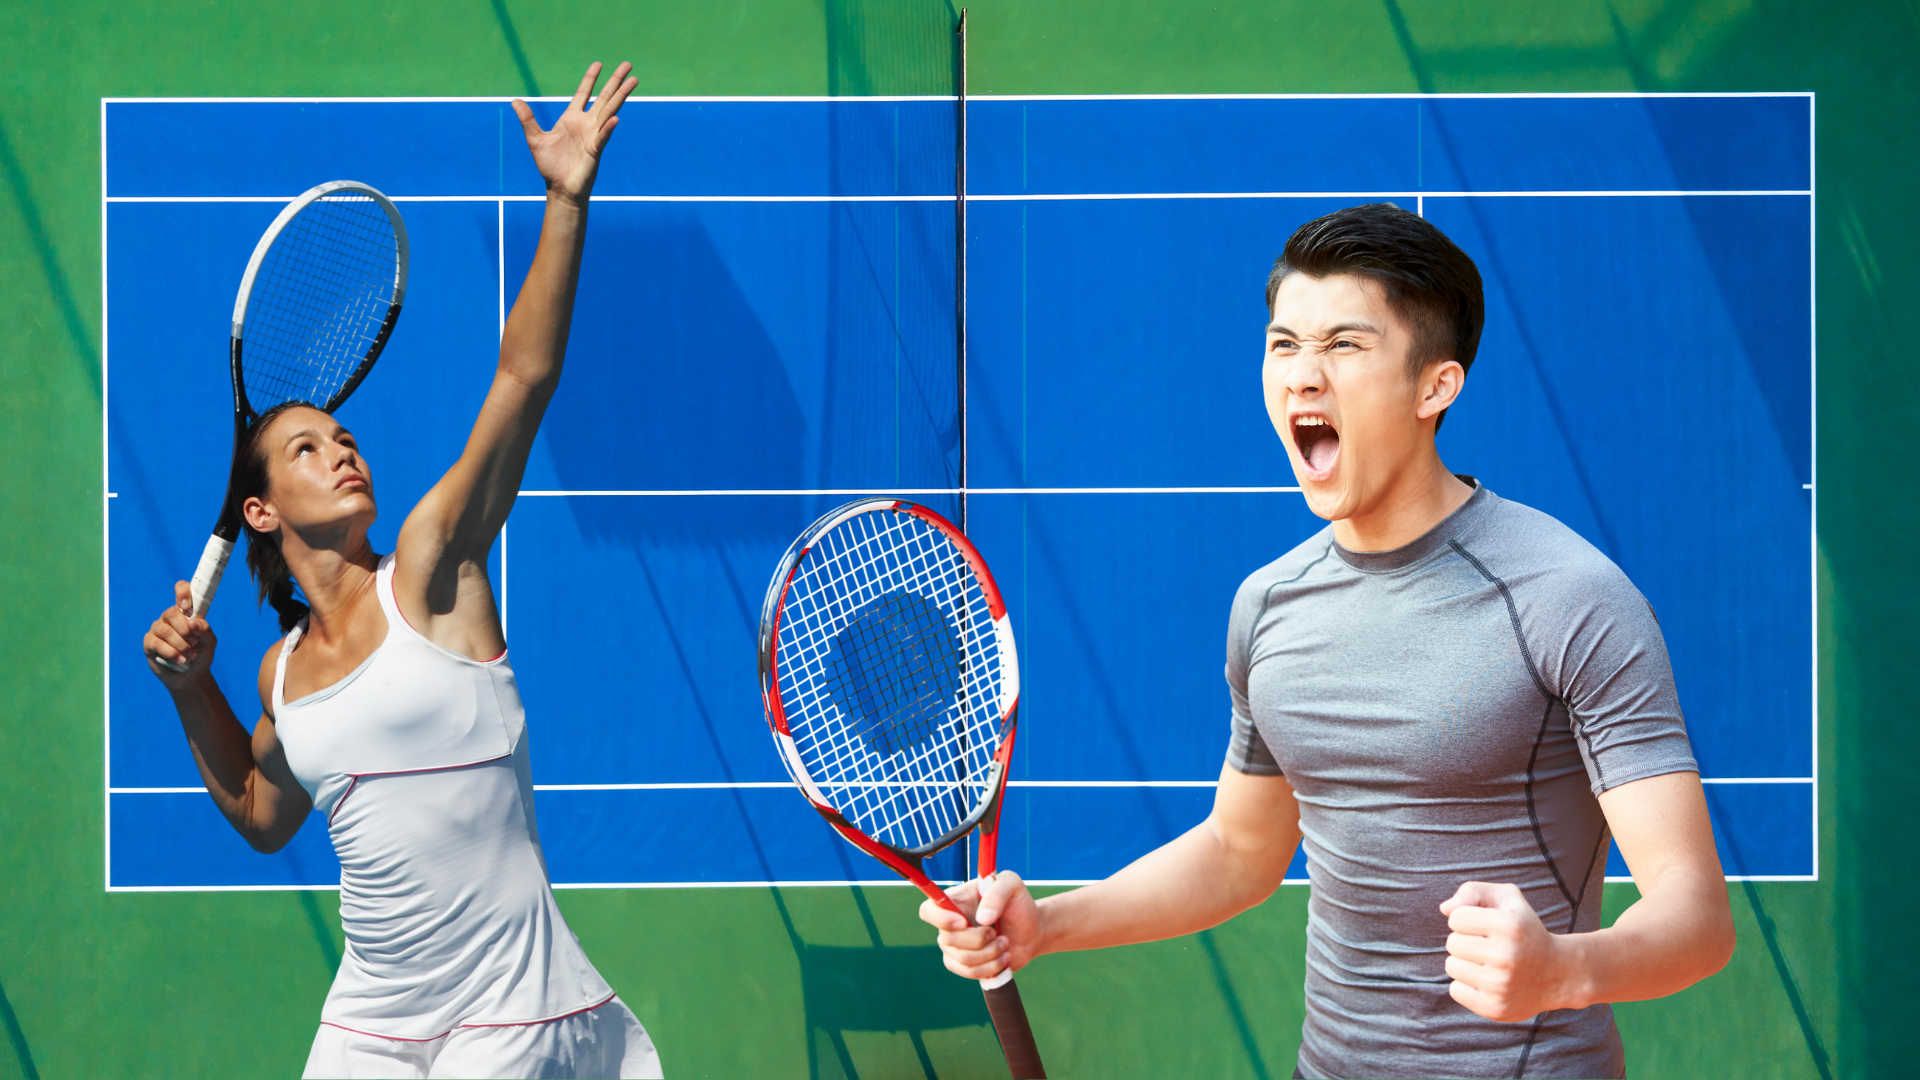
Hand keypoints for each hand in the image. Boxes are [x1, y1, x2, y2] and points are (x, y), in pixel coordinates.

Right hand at [145, 580, 215, 683]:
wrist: (191, 677)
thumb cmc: (201, 656)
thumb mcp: (210, 643)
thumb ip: (205, 630)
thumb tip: (193, 621)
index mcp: (185, 612)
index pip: (181, 590)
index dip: (183, 593)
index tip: (187, 606)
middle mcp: (169, 617)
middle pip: (172, 613)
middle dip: (185, 630)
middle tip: (194, 644)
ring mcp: (157, 629)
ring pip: (165, 630)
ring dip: (180, 645)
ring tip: (190, 656)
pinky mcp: (149, 643)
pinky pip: (157, 643)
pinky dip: (171, 653)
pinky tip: (181, 660)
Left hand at [511, 61, 638, 204]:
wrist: (559, 189)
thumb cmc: (550, 166)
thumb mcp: (535, 139)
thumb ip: (528, 120)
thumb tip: (514, 101)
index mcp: (572, 119)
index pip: (584, 93)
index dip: (591, 78)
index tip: (599, 64)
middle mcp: (586, 124)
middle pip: (604, 97)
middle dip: (615, 81)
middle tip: (628, 65)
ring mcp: (593, 136)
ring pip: (610, 111)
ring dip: (621, 96)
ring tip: (634, 81)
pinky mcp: (595, 150)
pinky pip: (603, 136)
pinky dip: (608, 128)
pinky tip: (615, 119)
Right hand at [919, 871, 1042, 980]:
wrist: (1031, 931)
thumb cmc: (1018, 904)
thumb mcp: (1012, 885)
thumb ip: (997, 893)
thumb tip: (982, 918)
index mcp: (956, 901)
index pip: (928, 910)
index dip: (940, 919)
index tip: (964, 922)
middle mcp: (950, 924)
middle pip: (947, 939)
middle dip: (979, 940)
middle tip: (996, 933)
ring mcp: (955, 946)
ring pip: (961, 959)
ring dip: (990, 954)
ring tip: (1005, 944)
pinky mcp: (964, 965)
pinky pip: (969, 973)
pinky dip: (991, 967)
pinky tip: (1004, 958)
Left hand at [1441, 881, 1581, 1021]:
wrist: (1558, 974)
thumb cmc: (1524, 931)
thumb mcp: (1508, 899)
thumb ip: (1474, 891)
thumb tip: (1446, 909)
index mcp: (1508, 925)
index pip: (1456, 918)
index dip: (1468, 920)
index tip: (1487, 927)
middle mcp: (1505, 956)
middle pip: (1452, 942)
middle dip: (1466, 941)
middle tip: (1490, 947)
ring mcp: (1500, 985)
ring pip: (1451, 966)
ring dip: (1465, 963)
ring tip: (1489, 964)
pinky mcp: (1494, 1008)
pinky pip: (1455, 990)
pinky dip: (1466, 985)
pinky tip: (1488, 982)